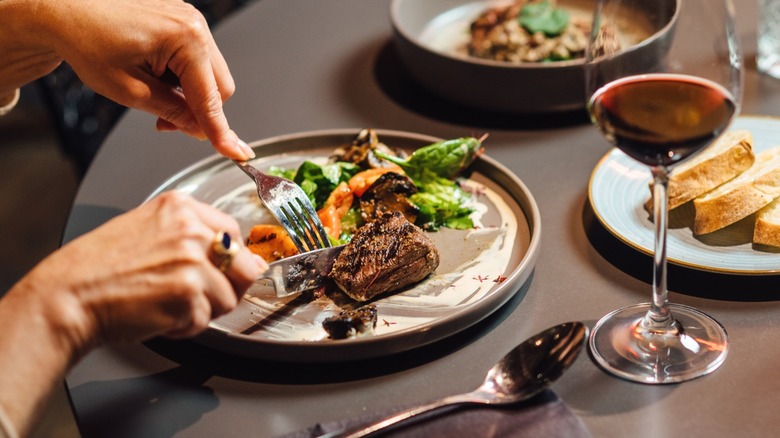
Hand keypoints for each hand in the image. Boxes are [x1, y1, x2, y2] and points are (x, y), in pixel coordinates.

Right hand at [26, 192, 265, 347]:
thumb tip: (239, 256)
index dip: (230, 259)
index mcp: (182, 208)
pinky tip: (160, 314)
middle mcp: (191, 230)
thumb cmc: (99, 267)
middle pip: (245, 265)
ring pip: (229, 298)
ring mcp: (193, 261)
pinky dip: (186, 326)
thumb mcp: (148, 228)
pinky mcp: (189, 294)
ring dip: (204, 309)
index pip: (233, 233)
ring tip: (170, 303)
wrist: (69, 296)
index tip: (218, 271)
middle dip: (228, 286)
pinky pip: (206, 321)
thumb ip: (192, 235)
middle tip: (198, 294)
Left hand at [41, 0, 253, 159]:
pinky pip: (197, 59)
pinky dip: (182, 76)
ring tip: (152, 93)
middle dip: (198, 111)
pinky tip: (155, 76)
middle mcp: (195, 26)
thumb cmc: (86, 39)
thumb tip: (197, 129)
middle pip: (220, 87)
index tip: (237, 153)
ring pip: (210, 75)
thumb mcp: (129, 90)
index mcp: (186, 39)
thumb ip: (171, 111)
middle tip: (164, 123)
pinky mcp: (182, 21)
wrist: (64, 9)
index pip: (210, 99)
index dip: (221, 132)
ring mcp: (190, 21)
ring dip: (190, 94)